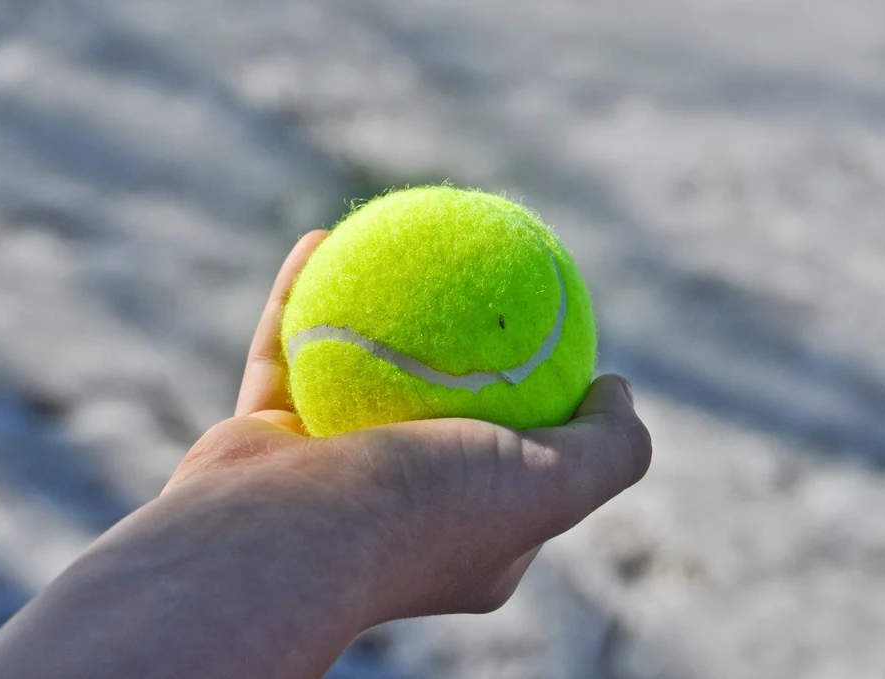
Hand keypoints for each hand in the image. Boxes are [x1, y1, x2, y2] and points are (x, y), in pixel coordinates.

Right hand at [163, 230, 652, 622]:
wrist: (276, 544)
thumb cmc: (422, 511)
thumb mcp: (554, 482)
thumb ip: (609, 446)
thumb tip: (619, 389)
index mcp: (467, 527)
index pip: (525, 456)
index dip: (546, 393)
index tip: (553, 327)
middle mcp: (398, 503)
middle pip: (439, 401)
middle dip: (458, 340)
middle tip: (481, 270)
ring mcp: (326, 471)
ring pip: (356, 365)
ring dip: (372, 301)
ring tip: (400, 234)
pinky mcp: (265, 437)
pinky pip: (286, 347)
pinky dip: (300, 293)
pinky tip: (325, 235)